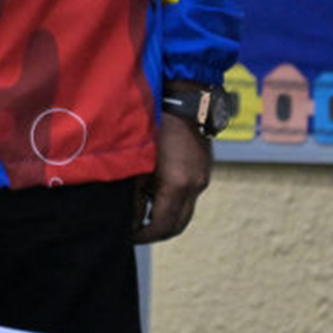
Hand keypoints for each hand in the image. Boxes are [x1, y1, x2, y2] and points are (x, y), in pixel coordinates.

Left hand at [131, 111, 211, 243]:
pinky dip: (173, 200)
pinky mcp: (204, 169)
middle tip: (135, 230)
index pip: (161, 225)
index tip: (127, 235)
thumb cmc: (155, 124)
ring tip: (142, 209)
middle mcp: (195, 185)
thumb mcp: (138, 160)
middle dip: (156, 232)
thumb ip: (133, 191)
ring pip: (185, 211)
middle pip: (178, 225)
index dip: (143, 235)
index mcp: (177, 185)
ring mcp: (203, 177)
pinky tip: (155, 189)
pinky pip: (190, 195)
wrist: (183, 97)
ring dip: (166, 216)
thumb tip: (127, 216)